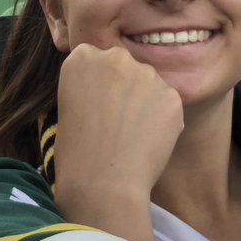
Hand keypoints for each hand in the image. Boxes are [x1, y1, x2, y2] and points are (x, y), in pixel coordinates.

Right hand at [52, 45, 184, 240]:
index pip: (96, 59)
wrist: (103, 183)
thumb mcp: (68, 105)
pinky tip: (147, 142)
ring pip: (149, 84)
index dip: (97, 85)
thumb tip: (111, 84)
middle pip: (125, 67)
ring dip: (145, 102)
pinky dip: (162, 121)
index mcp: (82, 56)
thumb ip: (89, 83)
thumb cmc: (76, 153)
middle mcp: (116, 57)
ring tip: (131, 135)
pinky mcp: (172, 95)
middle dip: (123, 87)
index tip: (96, 106)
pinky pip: (168, 104)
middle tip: (116, 121)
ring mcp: (147, 74)